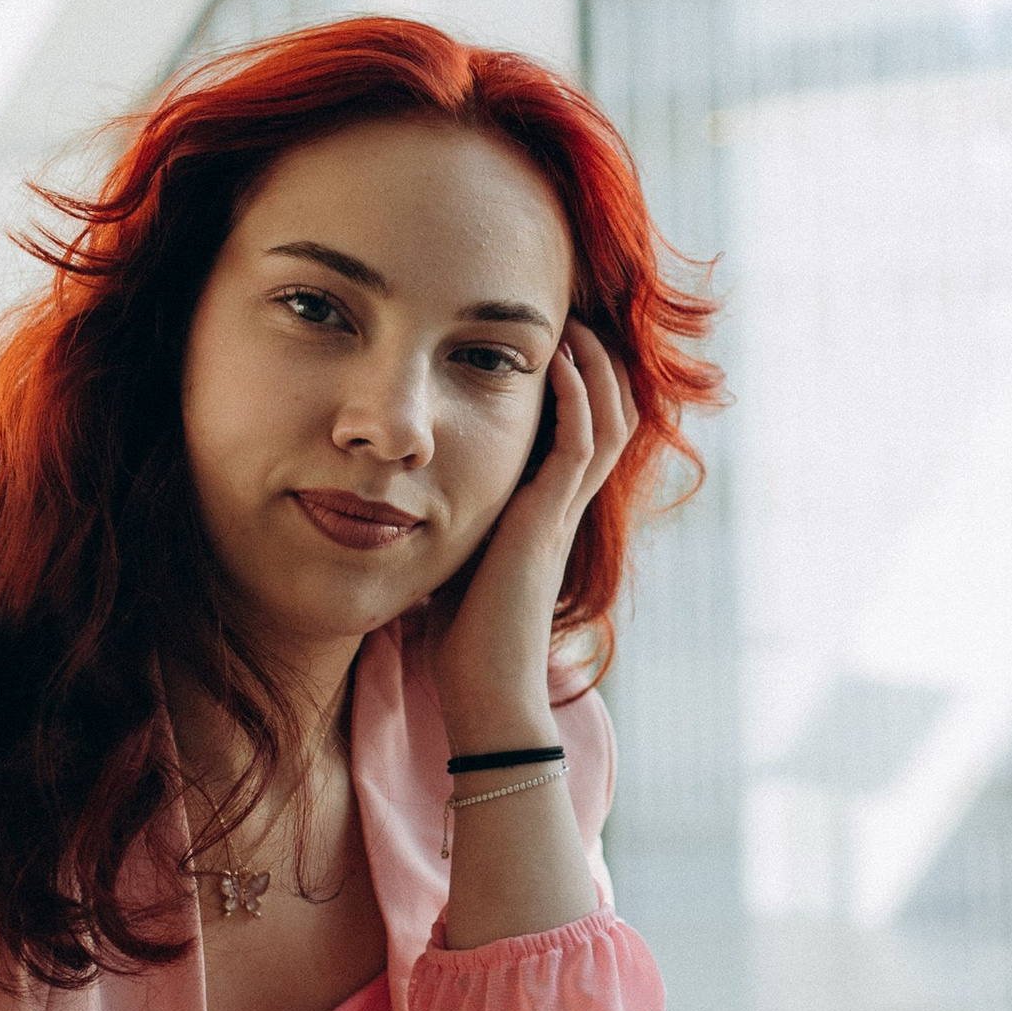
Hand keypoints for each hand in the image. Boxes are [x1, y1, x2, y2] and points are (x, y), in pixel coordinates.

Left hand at [430, 322, 636, 745]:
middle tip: (575, 319)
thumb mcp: (454, 561)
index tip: (553, 344)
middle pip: (611, 418)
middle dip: (599, 366)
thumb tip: (400, 499)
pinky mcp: (549, 521)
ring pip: (608, 422)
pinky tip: (556, 362)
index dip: (581, 389)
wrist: (483, 692)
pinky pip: (578, 445)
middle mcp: (564, 508)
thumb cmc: (462, 641)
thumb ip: (447, 524)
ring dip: (595, 369)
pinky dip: (575, 398)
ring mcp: (562, 514)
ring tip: (574, 324)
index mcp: (546, 515)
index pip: (582, 436)